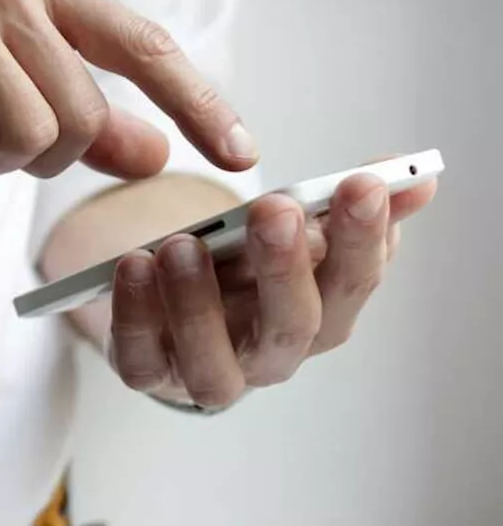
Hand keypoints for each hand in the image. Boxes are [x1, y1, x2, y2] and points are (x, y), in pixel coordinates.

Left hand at [72, 167, 436, 407]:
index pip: (353, 282)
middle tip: (275, 210)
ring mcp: (209, 371)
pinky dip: (135, 315)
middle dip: (286, 267)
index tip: (361, 183)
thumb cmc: (243, 269)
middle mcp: (272, 354)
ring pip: (213, 362)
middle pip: (291, 326)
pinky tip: (133, 266)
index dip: (362, 238)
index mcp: (320, 314)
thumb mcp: (293, 230)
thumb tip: (413, 174)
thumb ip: (344, 204)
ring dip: (198, 303)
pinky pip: (141, 359)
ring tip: (183, 245)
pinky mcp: (149, 372)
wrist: (174, 305)